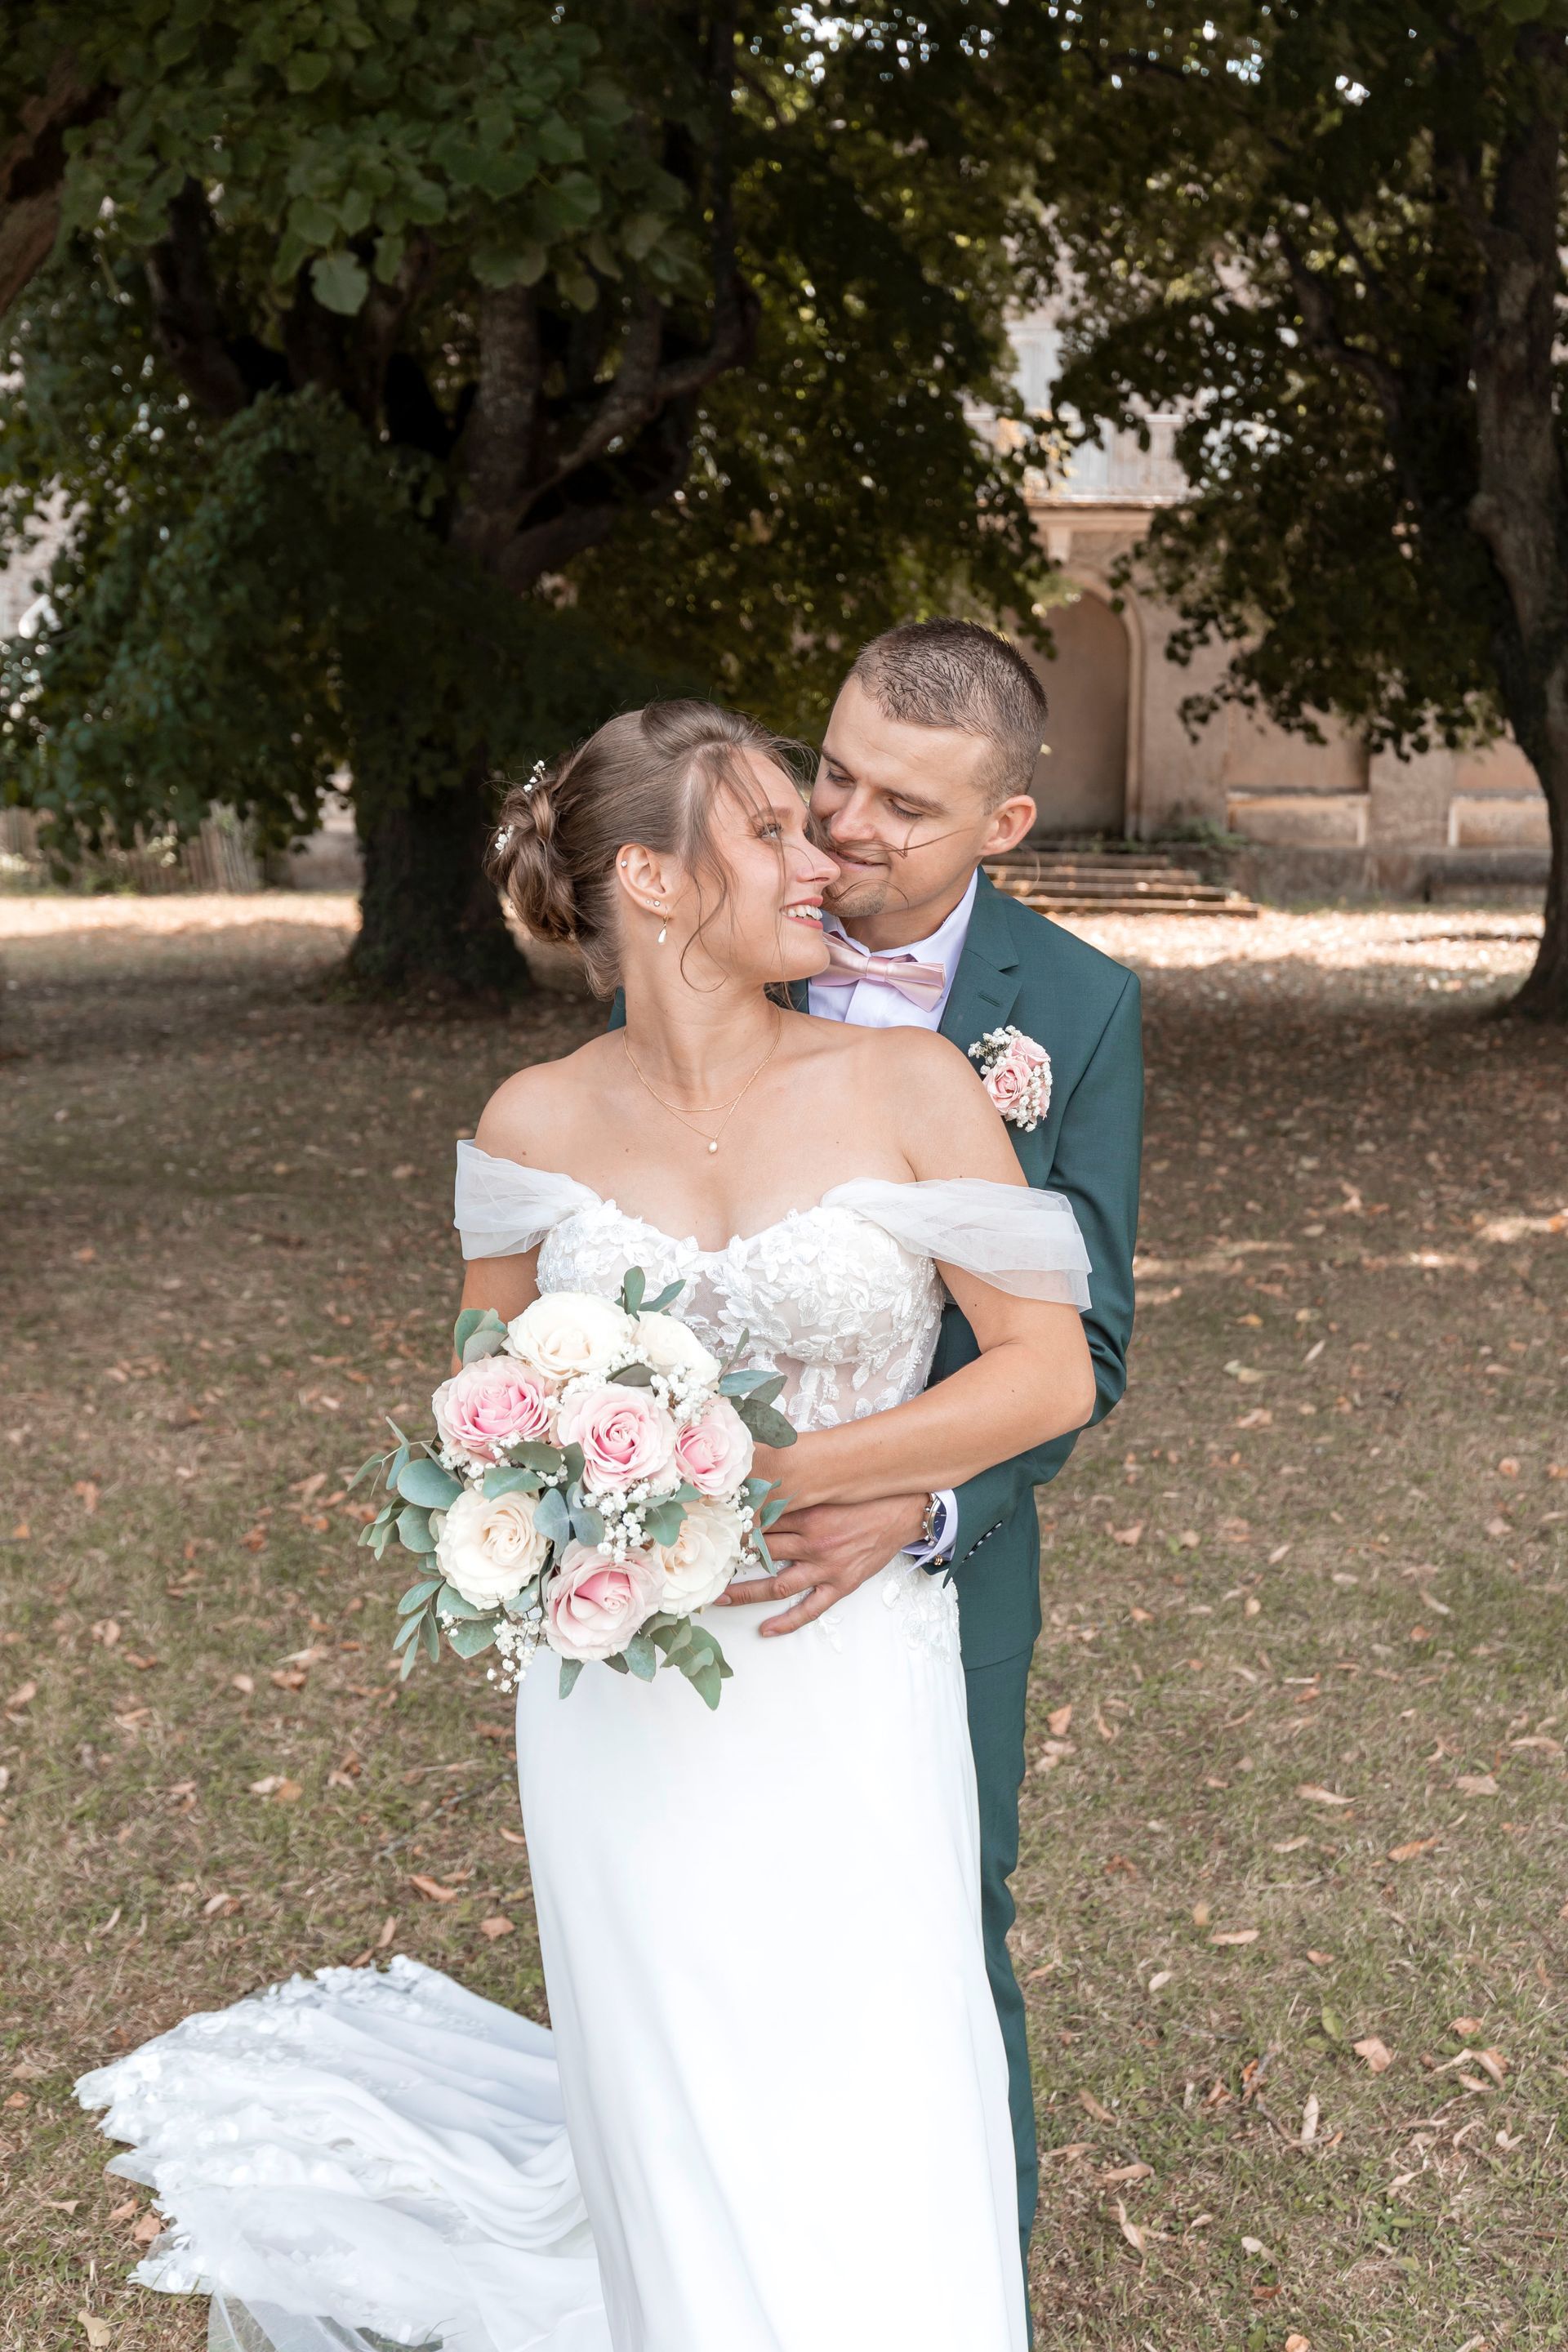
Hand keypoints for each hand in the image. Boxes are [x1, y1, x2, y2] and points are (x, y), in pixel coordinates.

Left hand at [717, 1493, 928, 1635]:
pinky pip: (810, 1609)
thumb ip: (796, 1493)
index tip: (710, 1531)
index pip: (760, 1521)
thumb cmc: (864, 1497)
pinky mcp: (841, 1584)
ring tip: (721, 1598)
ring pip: (777, 1583)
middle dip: (732, 1558)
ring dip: (746, 1592)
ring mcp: (826, 1566)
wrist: (904, 1511)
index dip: (734, 1527)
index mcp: (807, 1512)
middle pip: (762, 1552)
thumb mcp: (828, 1488)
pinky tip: (766, 1629)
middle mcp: (812, 1540)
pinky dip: (787, 1621)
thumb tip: (762, 1488)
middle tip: (706, 1566)